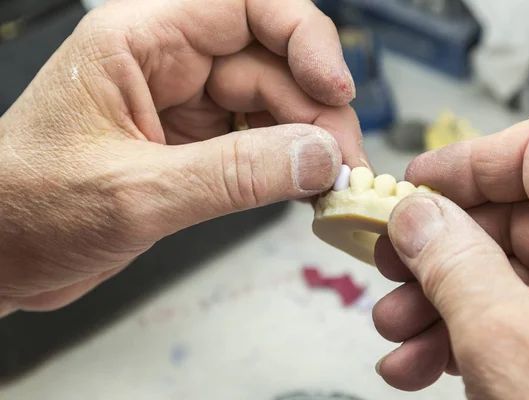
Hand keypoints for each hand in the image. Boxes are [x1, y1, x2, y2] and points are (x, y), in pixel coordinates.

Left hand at [0, 0, 365, 315]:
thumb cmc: (26, 210)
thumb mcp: (135, 193)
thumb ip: (233, 175)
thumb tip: (316, 157)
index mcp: (139, 41)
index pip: (245, 6)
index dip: (303, 38)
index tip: (335, 90)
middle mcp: (166, 64)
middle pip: (270, 62)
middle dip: (314, 110)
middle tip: (341, 163)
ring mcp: (182, 106)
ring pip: (270, 104)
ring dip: (306, 140)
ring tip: (326, 182)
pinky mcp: (191, 146)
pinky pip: (255, 140)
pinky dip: (284, 164)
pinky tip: (299, 187)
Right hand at [372, 113, 528, 398]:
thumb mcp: (507, 338)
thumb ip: (452, 262)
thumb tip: (414, 214)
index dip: (466, 162)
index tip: (410, 187)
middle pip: (507, 218)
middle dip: (435, 248)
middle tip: (386, 265)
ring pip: (502, 275)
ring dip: (437, 303)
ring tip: (395, 336)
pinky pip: (515, 318)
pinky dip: (463, 337)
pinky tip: (421, 366)